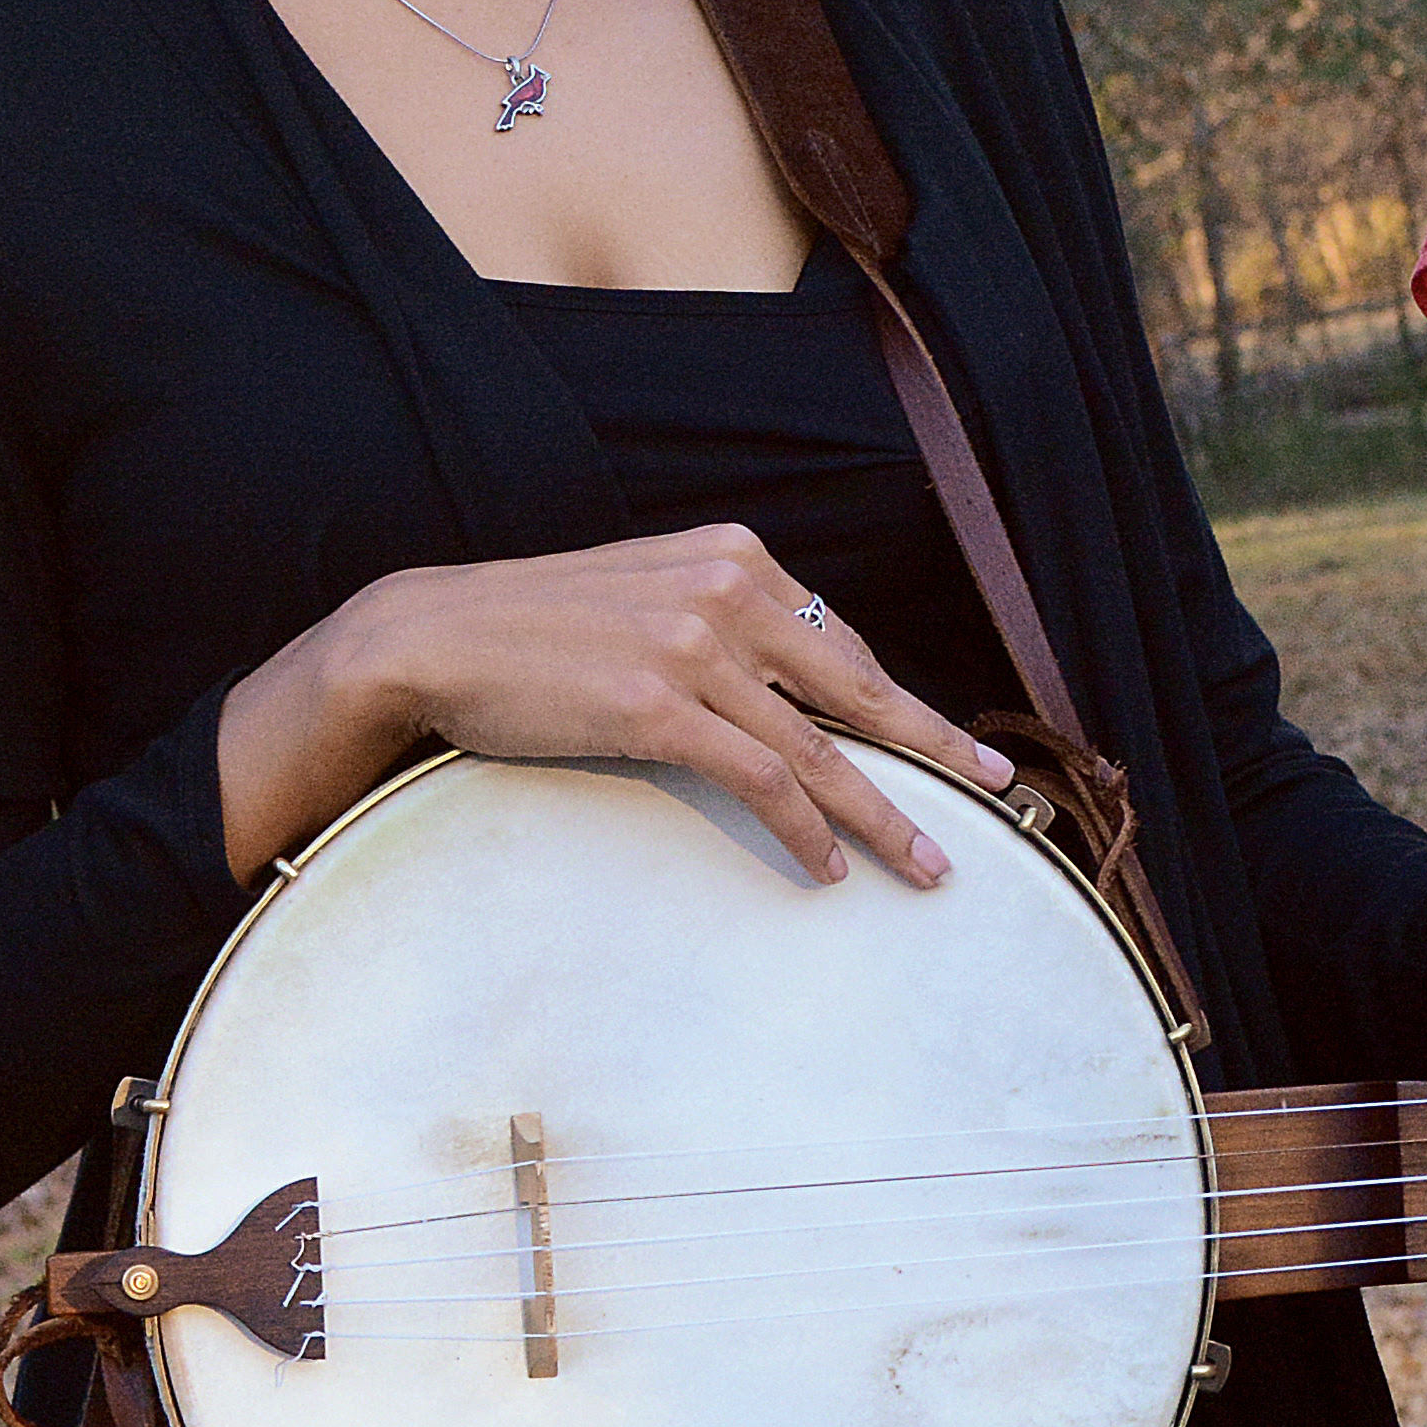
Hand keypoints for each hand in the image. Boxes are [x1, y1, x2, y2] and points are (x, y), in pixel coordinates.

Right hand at [259, 526, 1015, 884]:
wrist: (431, 635)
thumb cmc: (535, 627)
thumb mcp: (646, 596)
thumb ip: (720, 623)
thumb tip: (789, 682)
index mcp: (734, 559)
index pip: (838, 642)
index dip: (893, 703)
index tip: (939, 743)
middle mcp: (728, 592)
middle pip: (859, 688)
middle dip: (934, 749)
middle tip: (995, 791)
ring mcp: (696, 648)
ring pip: (822, 748)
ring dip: (882, 815)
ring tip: (930, 863)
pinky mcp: (659, 707)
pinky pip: (762, 779)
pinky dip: (804, 829)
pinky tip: (826, 867)